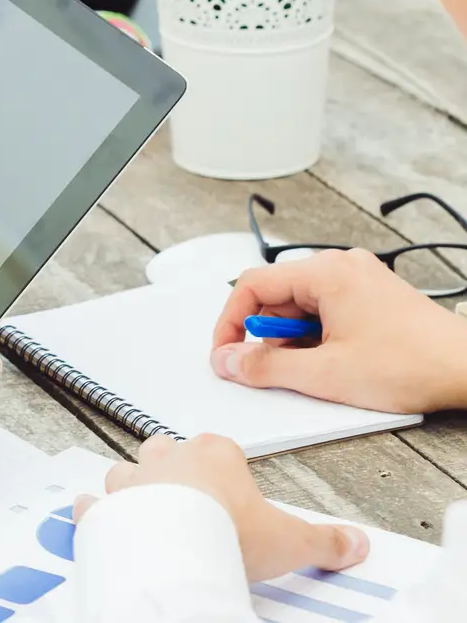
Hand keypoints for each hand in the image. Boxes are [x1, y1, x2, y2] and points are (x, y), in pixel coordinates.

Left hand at [75, 435, 368, 580]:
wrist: (178, 551)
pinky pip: (92, 505)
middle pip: (165, 450)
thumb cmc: (227, 532)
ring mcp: (131, 482)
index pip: (218, 449)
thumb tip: (354, 543)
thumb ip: (324, 539)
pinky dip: (96, 514)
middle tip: (186, 499)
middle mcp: (167, 459)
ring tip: (144, 512)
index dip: (222, 471)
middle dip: (171, 469)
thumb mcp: (290, 539)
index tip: (229, 494)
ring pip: (124, 472)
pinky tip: (100, 523)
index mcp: (214, 454)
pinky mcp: (104, 510)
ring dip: (131, 489)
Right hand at [209, 249, 466, 412]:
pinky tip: (333, 362)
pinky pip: (323, 311)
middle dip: (267, 336)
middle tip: (273, 370)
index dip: (230, 322)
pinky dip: (316, 337)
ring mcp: (357, 279)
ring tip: (317, 369)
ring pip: (299, 307)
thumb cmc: (413, 364)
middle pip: (276, 296)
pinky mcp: (369, 296)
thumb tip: (228, 362)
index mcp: (326, 272)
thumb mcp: (326, 374)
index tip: (226, 353)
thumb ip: (266, 367)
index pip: (253, 285)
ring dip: (294, 340)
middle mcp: (341, 267)